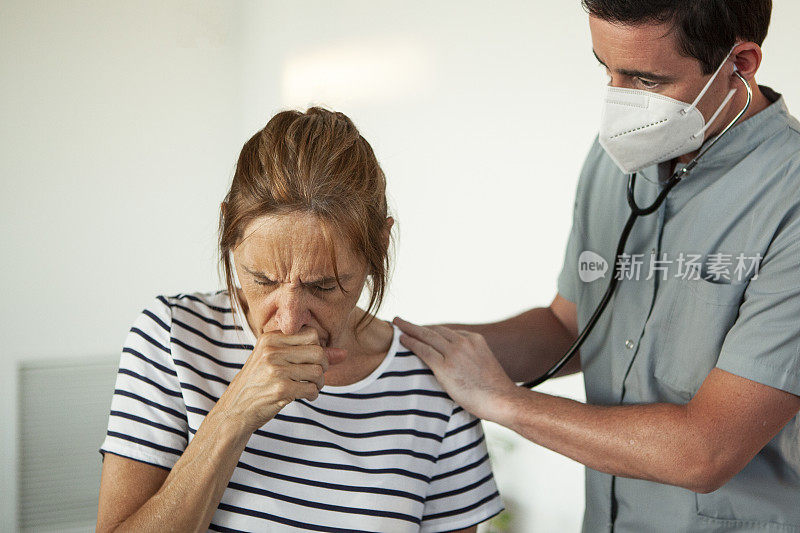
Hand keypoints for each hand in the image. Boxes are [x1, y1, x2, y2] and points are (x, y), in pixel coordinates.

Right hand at [212, 325, 346, 433]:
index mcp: (270, 338)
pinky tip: (304, 395)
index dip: (318, 347)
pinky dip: (313, 394)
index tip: (311, 360)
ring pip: (318, 371)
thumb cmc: (259, 383)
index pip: (311, 333)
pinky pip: (312, 388)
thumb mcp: (277, 361)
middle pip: (318, 351)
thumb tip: (344, 354)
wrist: (235, 409)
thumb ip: (310, 353)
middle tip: (316, 376)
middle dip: (324, 366)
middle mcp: (272, 350)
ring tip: (311, 386)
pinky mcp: (280, 389)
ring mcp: (275, 370)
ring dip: (319, 383)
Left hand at [393, 317, 518, 421]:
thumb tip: (462, 369)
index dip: (430, 331)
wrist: (503, 400)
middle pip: (434, 330)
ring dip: (409, 330)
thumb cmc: (495, 391)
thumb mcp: (485, 365)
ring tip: (396, 325)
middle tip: (400, 321)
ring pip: (426, 336)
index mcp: (475, 339)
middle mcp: (464, 341)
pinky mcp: (446, 367)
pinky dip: (411, 344)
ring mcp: (454, 353)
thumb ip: (471, 360)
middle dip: (416, 326)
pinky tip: (401, 340)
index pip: (447, 332)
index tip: (419, 330)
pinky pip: (424, 350)